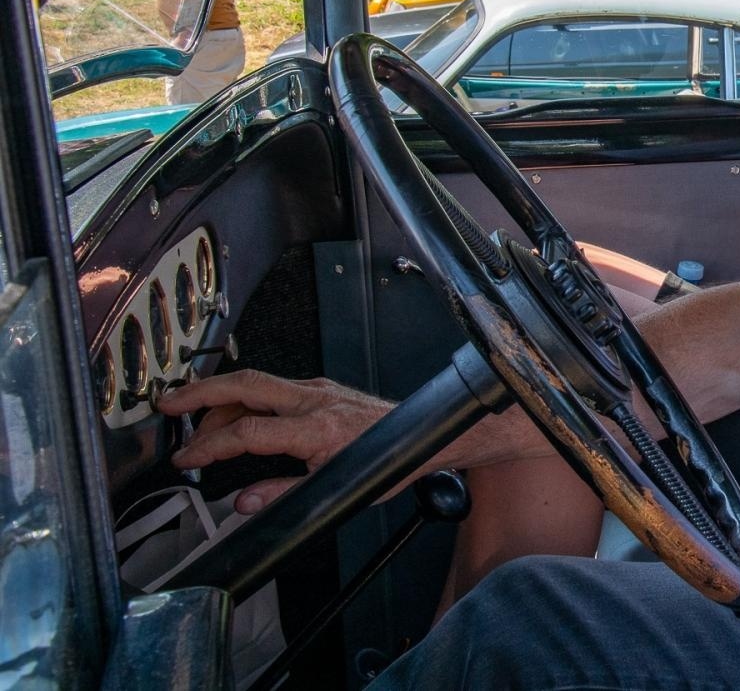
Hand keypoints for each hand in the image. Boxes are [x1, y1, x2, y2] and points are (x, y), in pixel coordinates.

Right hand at [157, 370, 393, 513]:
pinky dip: (245, 397)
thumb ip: (284, 495)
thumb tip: (243, 503)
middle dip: (201, 392)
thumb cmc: (387, 463)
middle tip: (168, 405)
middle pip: (246, 384)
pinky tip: (234, 413)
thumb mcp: (335, 490)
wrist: (425, 436)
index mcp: (316, 428)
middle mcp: (314, 400)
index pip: (248, 432)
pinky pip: (273, 387)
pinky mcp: (321, 388)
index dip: (211, 447)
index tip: (187, 459)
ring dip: (221, 398)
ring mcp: (318, 389)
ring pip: (258, 383)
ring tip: (196, 423)